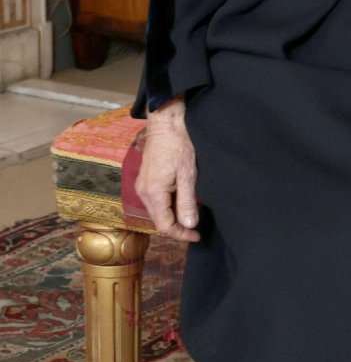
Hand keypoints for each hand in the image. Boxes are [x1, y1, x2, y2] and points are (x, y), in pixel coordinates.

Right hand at [135, 98, 201, 242]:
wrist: (166, 124)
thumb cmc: (179, 146)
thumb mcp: (188, 175)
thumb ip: (187, 202)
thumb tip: (189, 225)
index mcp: (153, 193)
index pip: (164, 225)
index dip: (181, 234)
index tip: (197, 236)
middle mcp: (143, 192)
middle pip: (158, 220)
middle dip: (177, 227)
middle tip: (196, 230)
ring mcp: (142, 186)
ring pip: (157, 211)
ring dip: (173, 217)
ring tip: (192, 216)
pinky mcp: (145, 180)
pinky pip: (155, 201)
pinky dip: (168, 206)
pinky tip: (182, 203)